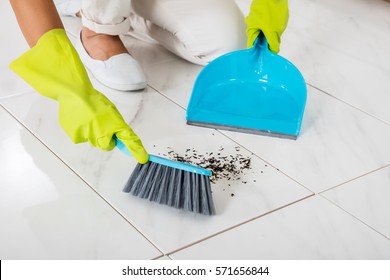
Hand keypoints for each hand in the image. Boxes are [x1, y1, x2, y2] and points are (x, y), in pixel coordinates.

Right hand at [10, 29, 147, 162]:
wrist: (75, 93)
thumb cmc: (94, 100)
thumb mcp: (111, 112)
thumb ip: (115, 126)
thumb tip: (118, 137)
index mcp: (115, 124)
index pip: (129, 139)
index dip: (137, 149)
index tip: (142, 158)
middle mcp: (103, 133)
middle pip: (106, 146)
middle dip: (105, 139)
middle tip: (100, 126)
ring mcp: (89, 136)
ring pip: (93, 141)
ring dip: (92, 133)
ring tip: (87, 118)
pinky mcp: (76, 137)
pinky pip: (81, 138)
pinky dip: (80, 131)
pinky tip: (79, 120)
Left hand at [246, 0, 288, 52]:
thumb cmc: (262, 7)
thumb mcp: (252, 22)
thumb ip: (252, 35)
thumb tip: (251, 46)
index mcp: (272, 32)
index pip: (274, 48)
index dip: (269, 51)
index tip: (263, 51)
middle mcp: (280, 29)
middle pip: (275, 41)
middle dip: (267, 41)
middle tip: (259, 37)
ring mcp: (284, 23)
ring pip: (276, 33)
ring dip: (269, 32)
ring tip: (262, 25)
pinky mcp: (285, 18)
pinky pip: (278, 26)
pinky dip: (272, 26)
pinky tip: (267, 19)